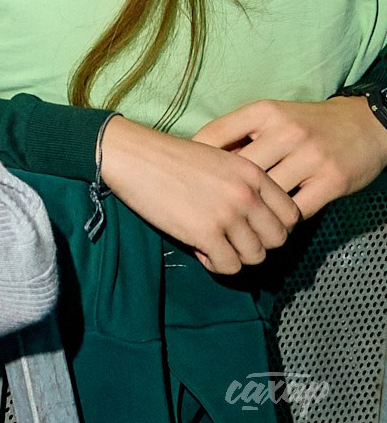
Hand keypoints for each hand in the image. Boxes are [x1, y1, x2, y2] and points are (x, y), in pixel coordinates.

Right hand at [97, 115, 299, 273]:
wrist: (131, 156)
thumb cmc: (169, 157)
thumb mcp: (218, 159)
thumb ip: (243, 183)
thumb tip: (257, 216)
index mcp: (253, 173)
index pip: (291, 215)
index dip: (274, 226)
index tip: (253, 227)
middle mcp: (246, 195)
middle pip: (277, 239)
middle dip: (256, 244)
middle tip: (232, 239)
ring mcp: (227, 215)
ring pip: (255, 256)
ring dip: (234, 255)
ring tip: (212, 244)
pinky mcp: (205, 233)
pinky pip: (228, 266)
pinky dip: (215, 263)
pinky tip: (199, 249)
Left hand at [193, 96, 386, 221]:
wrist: (365, 125)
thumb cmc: (307, 124)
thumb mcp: (271, 116)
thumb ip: (240, 134)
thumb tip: (202, 157)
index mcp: (264, 112)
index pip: (215, 134)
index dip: (196, 159)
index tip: (188, 175)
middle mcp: (286, 132)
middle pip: (238, 169)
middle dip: (223, 190)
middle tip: (211, 205)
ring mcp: (310, 158)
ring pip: (266, 194)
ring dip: (253, 210)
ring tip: (240, 218)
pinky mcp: (332, 182)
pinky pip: (296, 210)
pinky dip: (281, 220)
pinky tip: (272, 220)